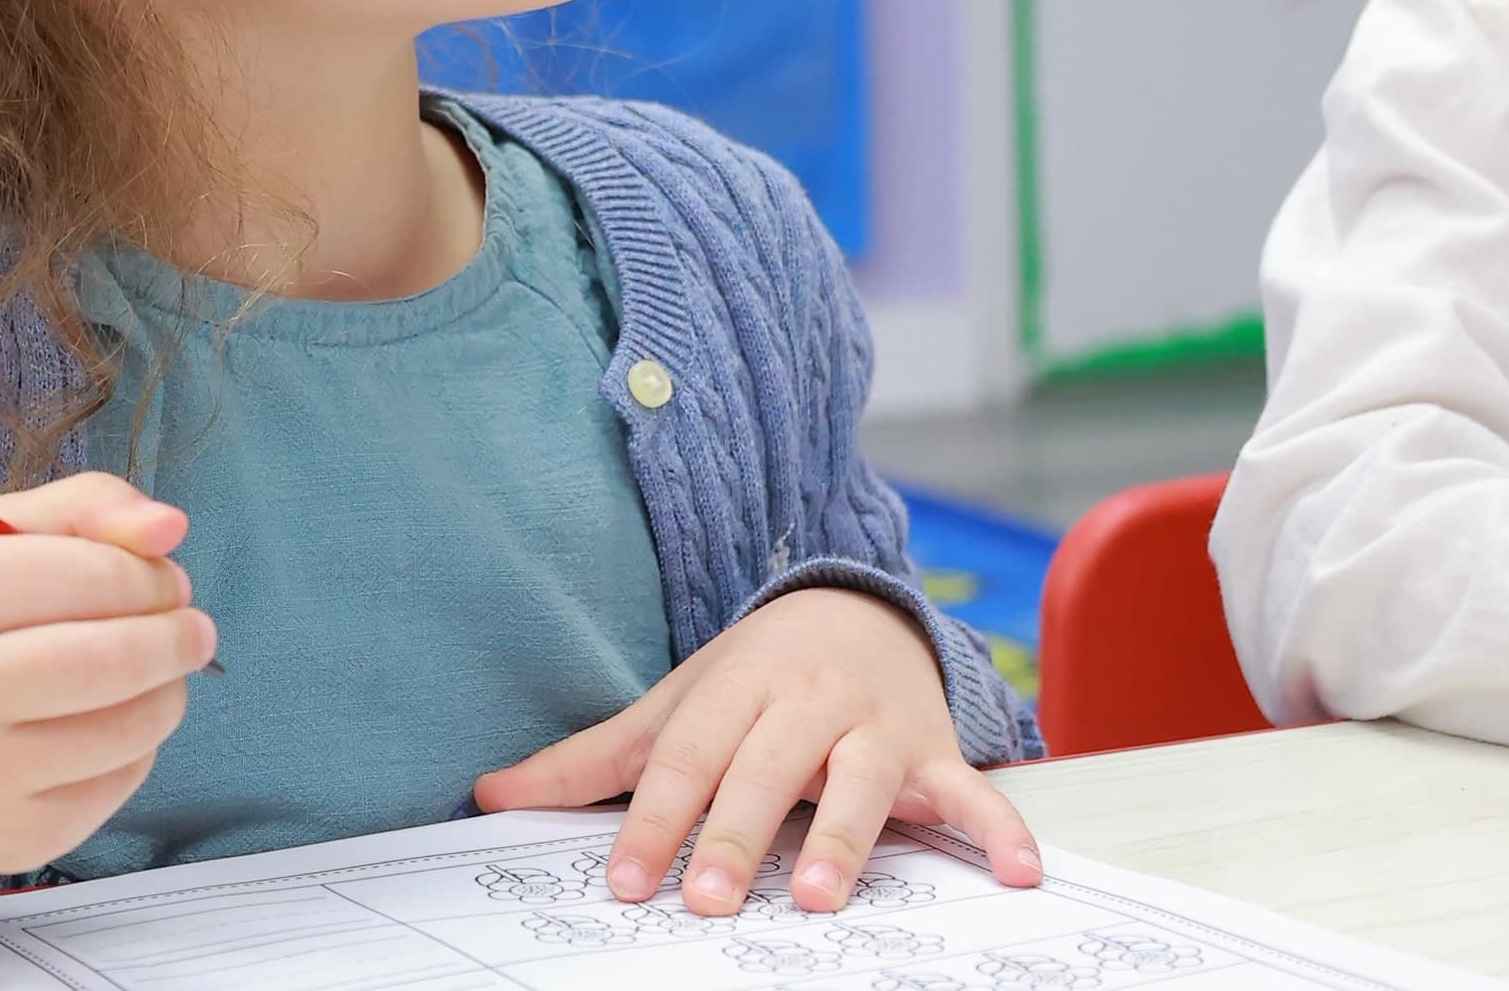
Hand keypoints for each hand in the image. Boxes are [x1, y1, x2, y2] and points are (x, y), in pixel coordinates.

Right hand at [0, 471, 217, 878]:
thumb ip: (86, 509)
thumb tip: (172, 525)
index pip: (91, 576)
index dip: (150, 575)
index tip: (165, 578)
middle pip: (118, 658)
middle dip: (177, 635)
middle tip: (190, 628)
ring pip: (133, 726)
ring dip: (168, 690)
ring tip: (154, 673)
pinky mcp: (16, 837)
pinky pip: (123, 781)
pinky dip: (137, 746)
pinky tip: (106, 725)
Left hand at [474, 587, 1038, 914]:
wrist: (858, 607)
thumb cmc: (753, 673)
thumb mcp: (675, 701)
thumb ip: (592, 756)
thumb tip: (488, 793)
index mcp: (736, 684)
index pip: (687, 755)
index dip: (655, 817)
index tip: (627, 879)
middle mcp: (807, 698)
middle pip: (767, 769)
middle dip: (738, 834)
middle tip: (711, 901)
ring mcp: (876, 725)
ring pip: (861, 782)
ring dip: (846, 840)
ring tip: (820, 898)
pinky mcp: (936, 750)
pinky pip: (972, 791)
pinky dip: (998, 828)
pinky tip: (1020, 872)